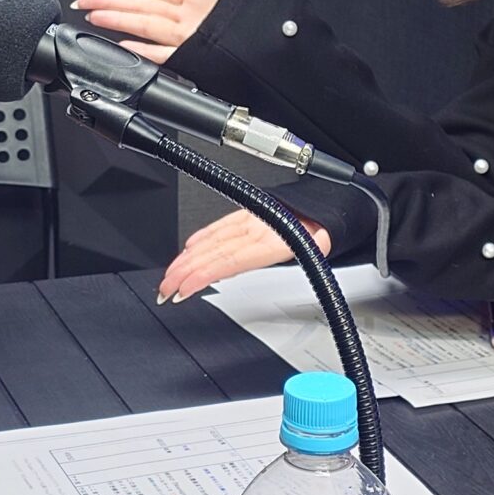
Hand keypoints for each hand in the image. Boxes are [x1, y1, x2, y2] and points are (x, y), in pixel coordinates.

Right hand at [158, 208, 330, 302]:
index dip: (203, 275)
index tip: (183, 289)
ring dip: (186, 260)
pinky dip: (199, 239)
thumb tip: (286, 255)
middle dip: (183, 272)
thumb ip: (294, 255)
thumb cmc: (322, 229)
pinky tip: (188, 250)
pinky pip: (218, 227)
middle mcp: (256, 227)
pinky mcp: (247, 215)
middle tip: (164, 290)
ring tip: (169, 277)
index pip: (230, 260)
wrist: (329, 204)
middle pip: (213, 252)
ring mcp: (249, 220)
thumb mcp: (317, 248)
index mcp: (273, 239)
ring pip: (211, 240)